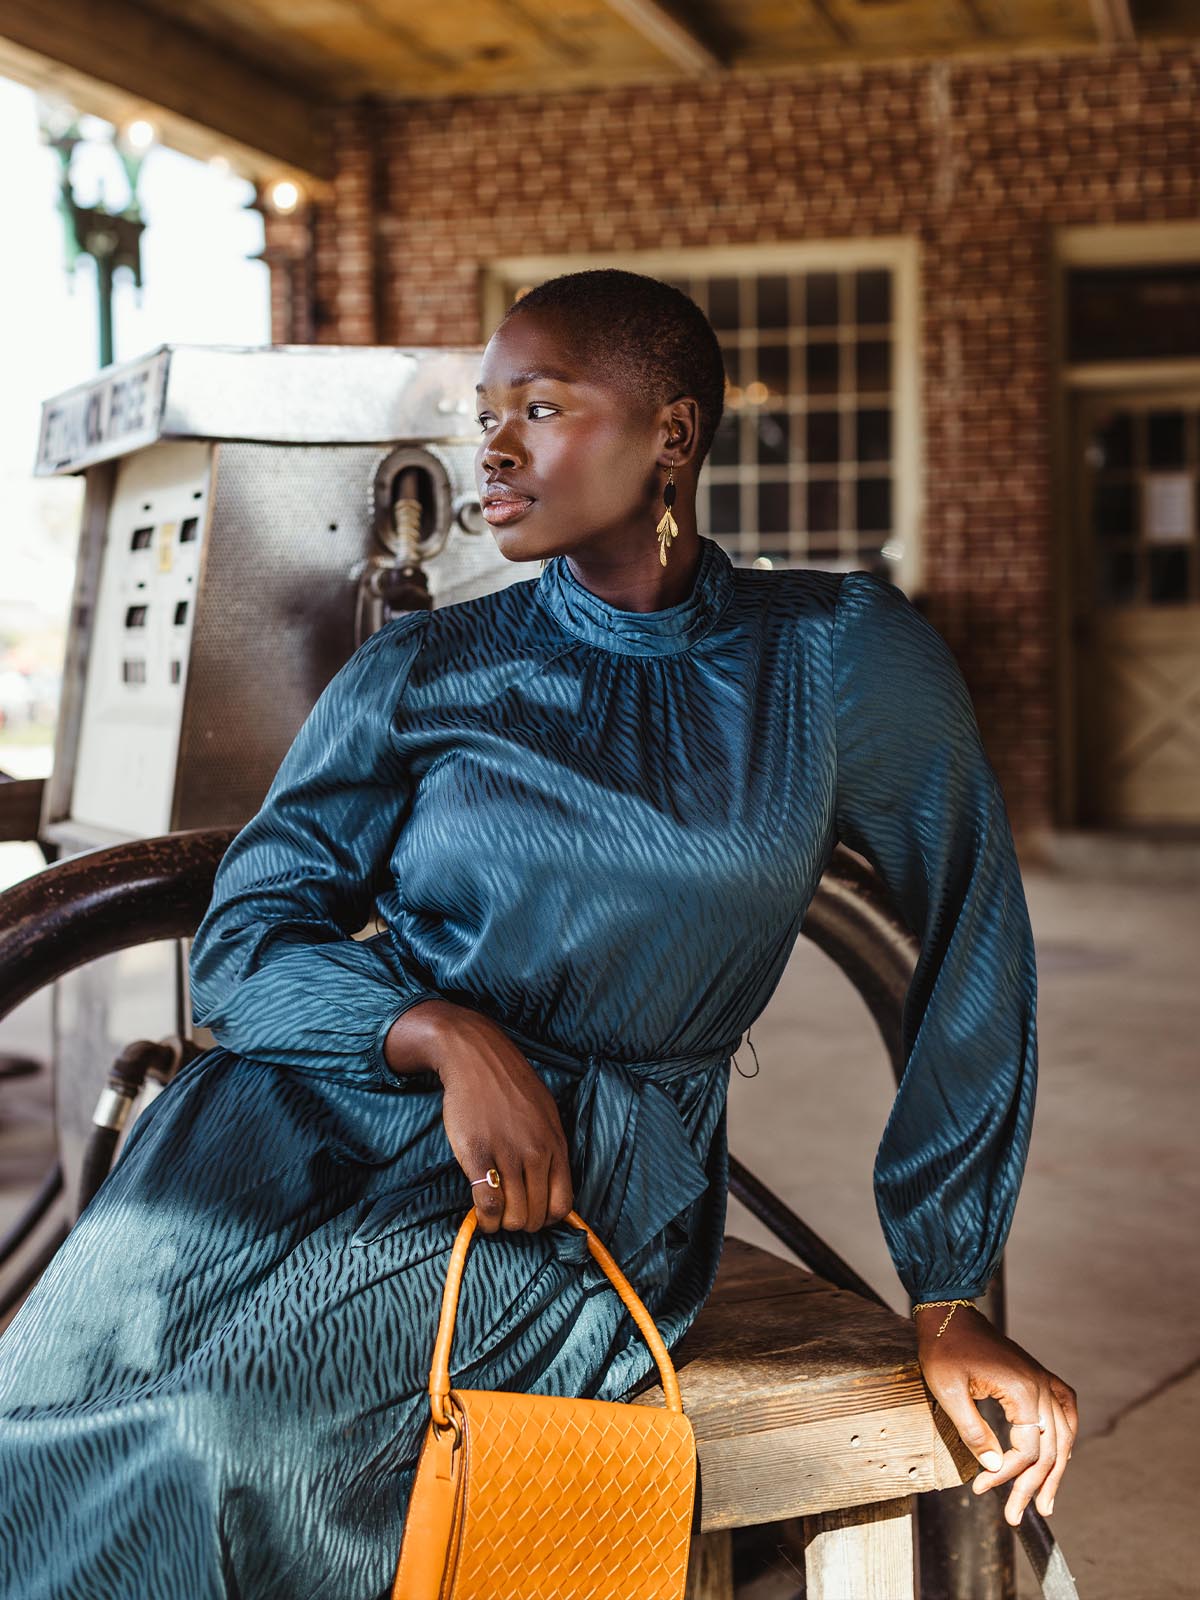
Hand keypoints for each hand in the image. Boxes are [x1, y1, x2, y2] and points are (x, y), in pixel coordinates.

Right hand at [383, 1000, 573, 1234]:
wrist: (476, 1058)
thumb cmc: (511, 1085)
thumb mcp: (546, 1113)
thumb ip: (551, 1149)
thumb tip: (553, 1187)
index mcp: (556, 1144)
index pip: (562, 1204)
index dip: (547, 1219)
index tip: (534, 1214)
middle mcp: (536, 1153)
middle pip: (536, 1215)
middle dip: (523, 1224)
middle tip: (510, 1215)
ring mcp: (507, 1155)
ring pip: (513, 1215)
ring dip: (503, 1225)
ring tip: (495, 1216)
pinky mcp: (477, 1155)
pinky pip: (487, 1204)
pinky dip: (484, 1220)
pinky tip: (481, 1216)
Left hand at [915, 1303, 1077, 1525]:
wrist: (947, 1314)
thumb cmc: (944, 1350)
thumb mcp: (949, 1392)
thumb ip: (974, 1432)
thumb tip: (997, 1467)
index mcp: (1021, 1390)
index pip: (1027, 1448)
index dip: (1007, 1475)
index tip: (981, 1488)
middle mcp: (1040, 1385)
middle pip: (1048, 1448)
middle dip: (1032, 1486)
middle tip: (1013, 1515)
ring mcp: (1042, 1379)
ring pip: (1062, 1434)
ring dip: (1055, 1470)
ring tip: (1046, 1502)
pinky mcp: (1037, 1375)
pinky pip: (1064, 1409)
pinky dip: (1066, 1434)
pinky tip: (1062, 1453)